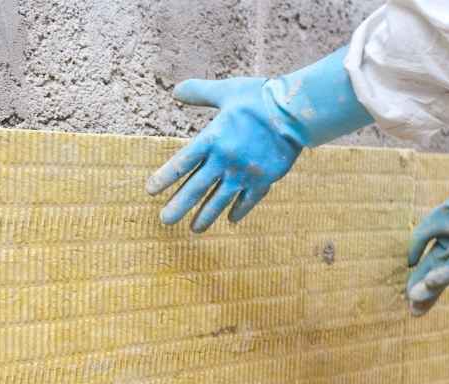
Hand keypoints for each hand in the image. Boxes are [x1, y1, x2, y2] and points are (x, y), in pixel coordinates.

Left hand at [145, 77, 299, 232]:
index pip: (181, 163)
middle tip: (165, 220)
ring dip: (205, 216)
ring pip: (220, 200)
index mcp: (212, 139)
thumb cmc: (260, 98)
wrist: (298, 110)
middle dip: (179, 207)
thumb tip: (176, 90)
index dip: (164, 178)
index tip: (150, 191)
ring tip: (194, 229)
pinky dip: (239, 210)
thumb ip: (199, 92)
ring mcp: (245, 173)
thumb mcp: (226, 91)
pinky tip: (231, 219)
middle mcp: (225, 160)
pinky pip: (248, 200)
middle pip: (196, 189)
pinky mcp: (265, 179)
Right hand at [406, 207, 448, 315]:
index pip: (427, 271)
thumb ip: (415, 247)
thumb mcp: (424, 231)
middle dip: (425, 295)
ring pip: (445, 279)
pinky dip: (442, 276)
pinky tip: (428, 283)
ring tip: (416, 300)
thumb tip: (409, 264)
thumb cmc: (448, 214)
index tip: (408, 296)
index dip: (417, 283)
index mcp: (442, 250)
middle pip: (436, 281)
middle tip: (414, 311)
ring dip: (431, 290)